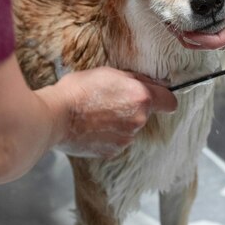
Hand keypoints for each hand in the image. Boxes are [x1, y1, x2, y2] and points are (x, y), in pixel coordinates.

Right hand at [41, 67, 176, 157]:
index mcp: (141, 98)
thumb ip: (132, 80)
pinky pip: (116, 141)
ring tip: (95, 114)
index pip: (170, 102)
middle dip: (132, 108)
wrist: (55, 117)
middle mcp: (138, 121)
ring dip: (119, 122)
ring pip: (130, 128)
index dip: (163, 98)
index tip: (156, 97)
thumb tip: (145, 83)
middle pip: (145, 114)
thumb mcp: (108, 73)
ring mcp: (126, 139)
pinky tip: (91, 127)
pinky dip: (107, 135)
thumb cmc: (78, 91)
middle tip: (109, 100)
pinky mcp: (112, 152)